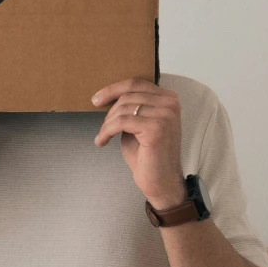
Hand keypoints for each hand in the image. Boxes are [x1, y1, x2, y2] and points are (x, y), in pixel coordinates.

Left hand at [92, 78, 186, 211]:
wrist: (161, 182)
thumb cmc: (148, 156)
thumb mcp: (137, 126)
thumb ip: (130, 109)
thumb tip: (109, 98)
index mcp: (169, 99)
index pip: (136, 83)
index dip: (113, 89)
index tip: (96, 99)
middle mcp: (170, 103)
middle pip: (128, 96)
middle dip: (110, 113)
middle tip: (103, 130)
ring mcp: (165, 115)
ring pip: (123, 109)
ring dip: (107, 124)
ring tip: (103, 137)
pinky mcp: (156, 128)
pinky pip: (121, 122)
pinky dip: (107, 131)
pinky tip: (102, 141)